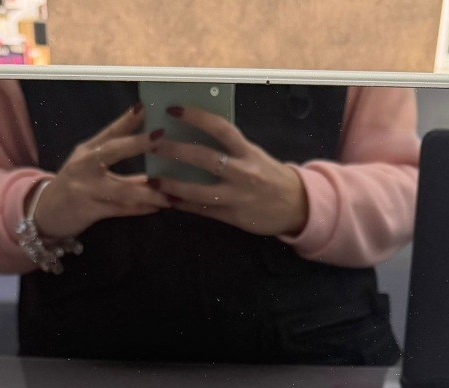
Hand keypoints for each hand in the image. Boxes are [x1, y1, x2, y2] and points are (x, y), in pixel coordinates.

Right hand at [32, 104, 168, 238]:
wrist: (45, 214)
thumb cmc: (74, 188)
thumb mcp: (91, 171)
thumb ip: (121, 168)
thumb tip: (153, 167)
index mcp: (87, 151)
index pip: (109, 132)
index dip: (126, 120)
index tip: (144, 107)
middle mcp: (85, 165)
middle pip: (113, 151)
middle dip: (138, 143)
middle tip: (160, 137)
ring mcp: (86, 188)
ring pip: (122, 189)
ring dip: (148, 192)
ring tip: (170, 193)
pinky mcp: (89, 210)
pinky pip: (120, 209)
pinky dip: (139, 209)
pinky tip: (156, 207)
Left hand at [150, 105, 308, 236]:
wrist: (296, 206)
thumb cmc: (270, 175)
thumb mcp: (254, 155)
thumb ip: (230, 147)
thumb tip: (197, 133)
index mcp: (248, 152)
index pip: (219, 127)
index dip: (195, 116)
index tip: (172, 109)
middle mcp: (243, 173)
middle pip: (204, 158)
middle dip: (174, 151)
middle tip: (152, 144)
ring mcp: (237, 197)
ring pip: (199, 191)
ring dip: (173, 185)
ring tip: (153, 180)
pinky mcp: (233, 217)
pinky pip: (203, 211)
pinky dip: (184, 205)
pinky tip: (168, 201)